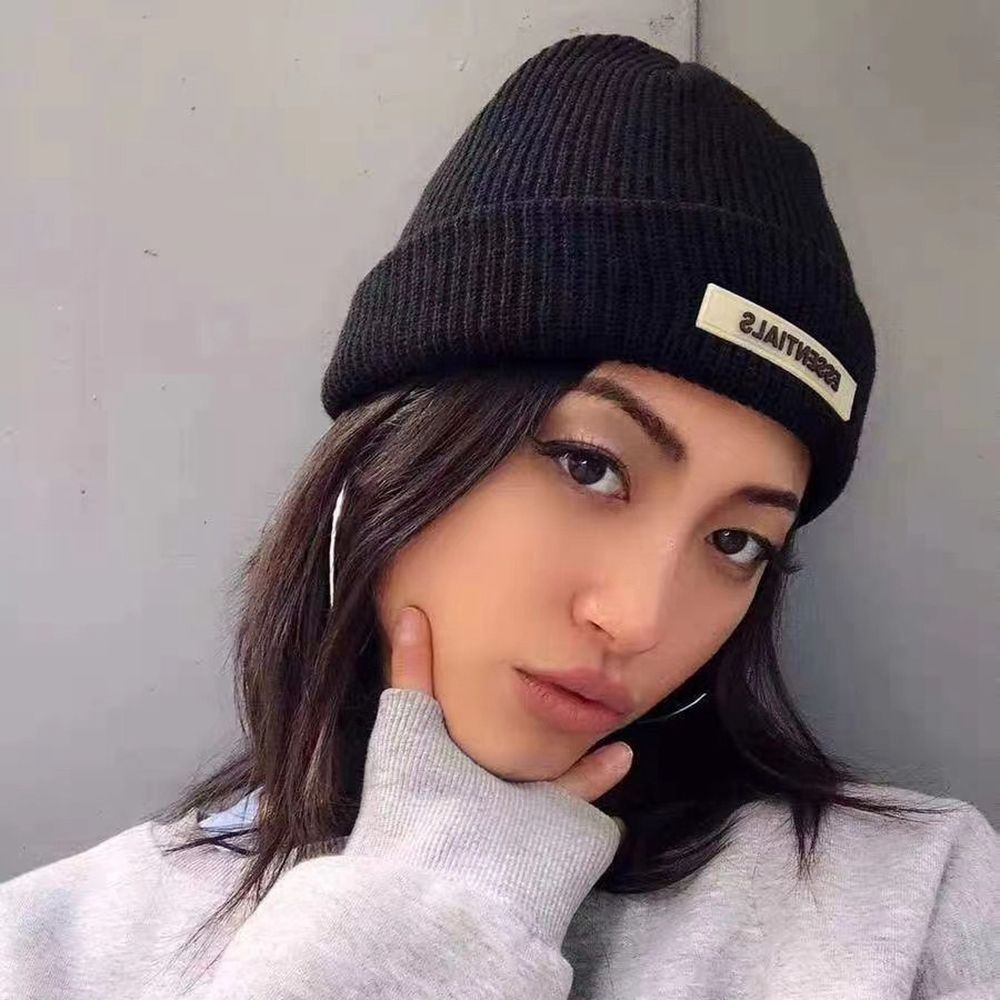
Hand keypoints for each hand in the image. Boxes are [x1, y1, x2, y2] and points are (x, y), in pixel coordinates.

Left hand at [389, 605, 632, 829]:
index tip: (498, 647)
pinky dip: (602, 771)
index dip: (484, 686)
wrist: (455, 880)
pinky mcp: (560, 827)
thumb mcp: (405, 727)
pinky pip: (583, 793)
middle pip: (516, 739)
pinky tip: (620, 750)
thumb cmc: (416, 800)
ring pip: (555, 766)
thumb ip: (412, 673)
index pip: (470, 718)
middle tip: (560, 668)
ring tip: (601, 698)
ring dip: (576, 737)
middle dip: (538, 708)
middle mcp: (487, 786)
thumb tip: (408, 614)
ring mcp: (526, 809)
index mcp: (448, 764)